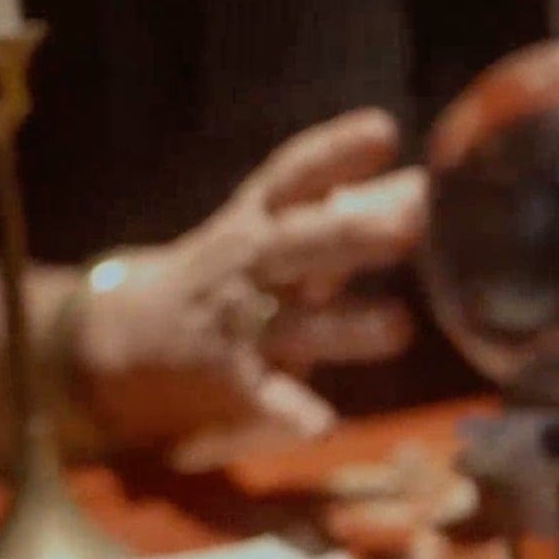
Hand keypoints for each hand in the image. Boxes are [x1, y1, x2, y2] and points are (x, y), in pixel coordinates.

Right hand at [70, 109, 426, 467]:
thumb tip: (431, 182)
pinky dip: (292, 413)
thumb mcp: (272, 230)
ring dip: (346, 326)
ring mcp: (240, 324)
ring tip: (401, 327)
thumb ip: (347, 208)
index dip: (336, 152)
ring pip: (297, 324)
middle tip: (413, 224)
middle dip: (351, 234)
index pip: (295, 176)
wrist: (128, 335)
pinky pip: (267, 399)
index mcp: (259, 220)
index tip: (383, 132)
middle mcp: (250, 264)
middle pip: (300, 244)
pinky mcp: (233, 382)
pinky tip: (322, 426)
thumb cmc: (230, 272)